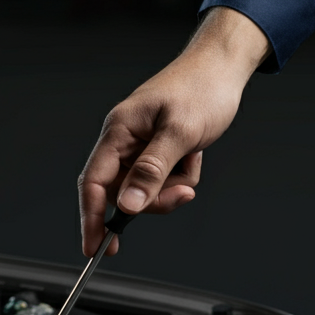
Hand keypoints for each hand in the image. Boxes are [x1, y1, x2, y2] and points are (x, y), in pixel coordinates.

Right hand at [78, 7, 269, 255]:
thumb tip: (127, 206)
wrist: (224, 68)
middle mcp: (123, 142)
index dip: (91, 218)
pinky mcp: (154, 153)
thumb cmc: (201, 88)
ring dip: (170, 188)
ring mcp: (138, 148)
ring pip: (143, 191)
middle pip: (120, 192)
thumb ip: (151, 171)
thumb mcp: (180, 132)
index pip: (93, 182)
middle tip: (182, 196)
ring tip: (192, 164)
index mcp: (118, 131)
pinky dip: (179, 178)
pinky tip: (193, 157)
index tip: (95, 247)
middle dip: (151, 201)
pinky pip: (160, 182)